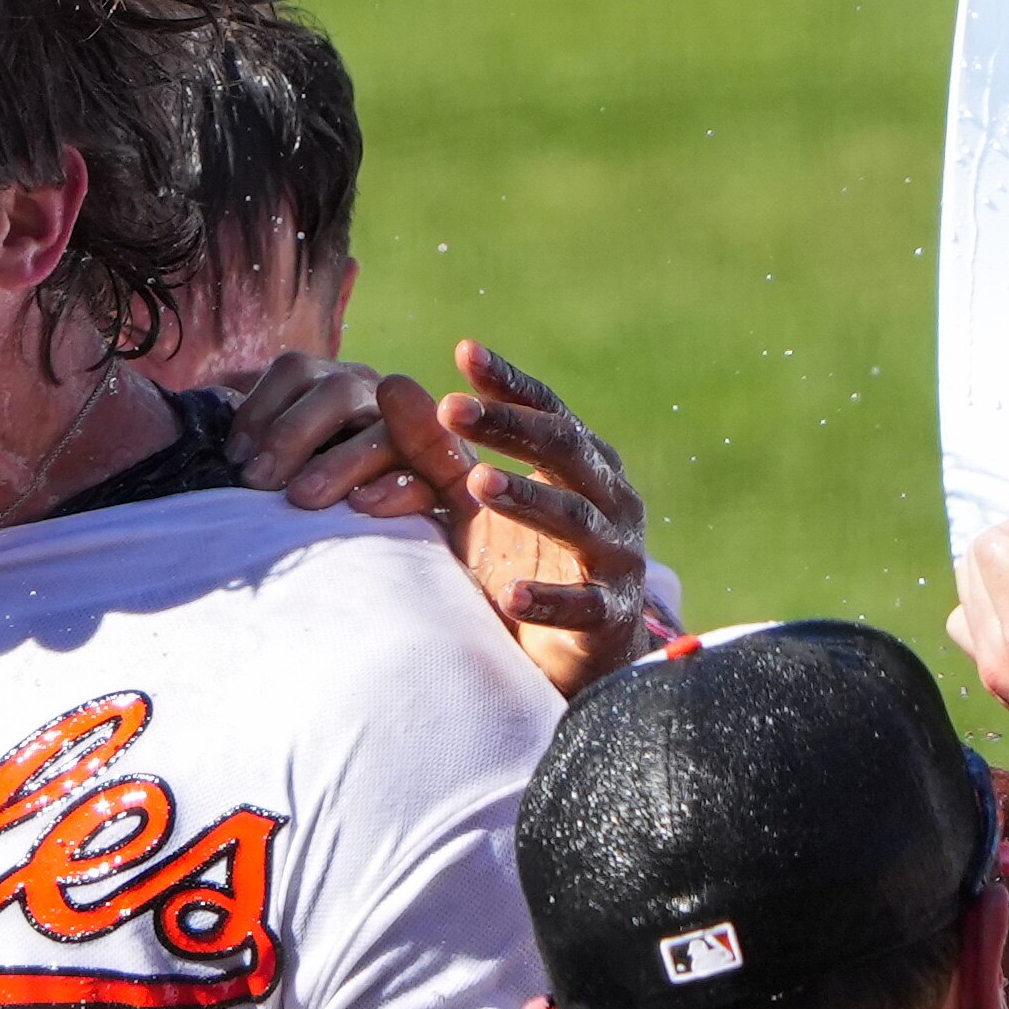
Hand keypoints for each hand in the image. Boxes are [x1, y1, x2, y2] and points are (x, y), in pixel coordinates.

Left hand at [222, 352, 413, 511]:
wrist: (401, 530)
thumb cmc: (317, 488)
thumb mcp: (285, 456)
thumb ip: (256, 441)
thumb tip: (213, 443)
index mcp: (333, 383)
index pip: (295, 372)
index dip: (259, 407)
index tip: (234, 456)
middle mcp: (374, 395)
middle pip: (337, 392)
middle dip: (292, 435)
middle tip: (257, 481)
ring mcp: (413, 432)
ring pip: (380, 431)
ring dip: (339, 462)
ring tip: (301, 498)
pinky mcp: (440, 478)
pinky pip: (423, 478)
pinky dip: (393, 490)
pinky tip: (361, 506)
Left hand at [383, 343, 664, 694]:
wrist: (576, 656)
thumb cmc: (522, 563)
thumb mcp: (471, 507)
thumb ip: (436, 452)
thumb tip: (391, 385)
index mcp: (582, 462)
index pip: (547, 410)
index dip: (509, 383)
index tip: (464, 353)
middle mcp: (610, 497)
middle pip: (564, 450)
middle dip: (510, 427)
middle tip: (452, 409)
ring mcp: (617, 555)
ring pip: (576, 519)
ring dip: (528, 499)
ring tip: (478, 482)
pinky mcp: (611, 613)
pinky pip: (582, 603)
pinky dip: (547, 598)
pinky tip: (509, 593)